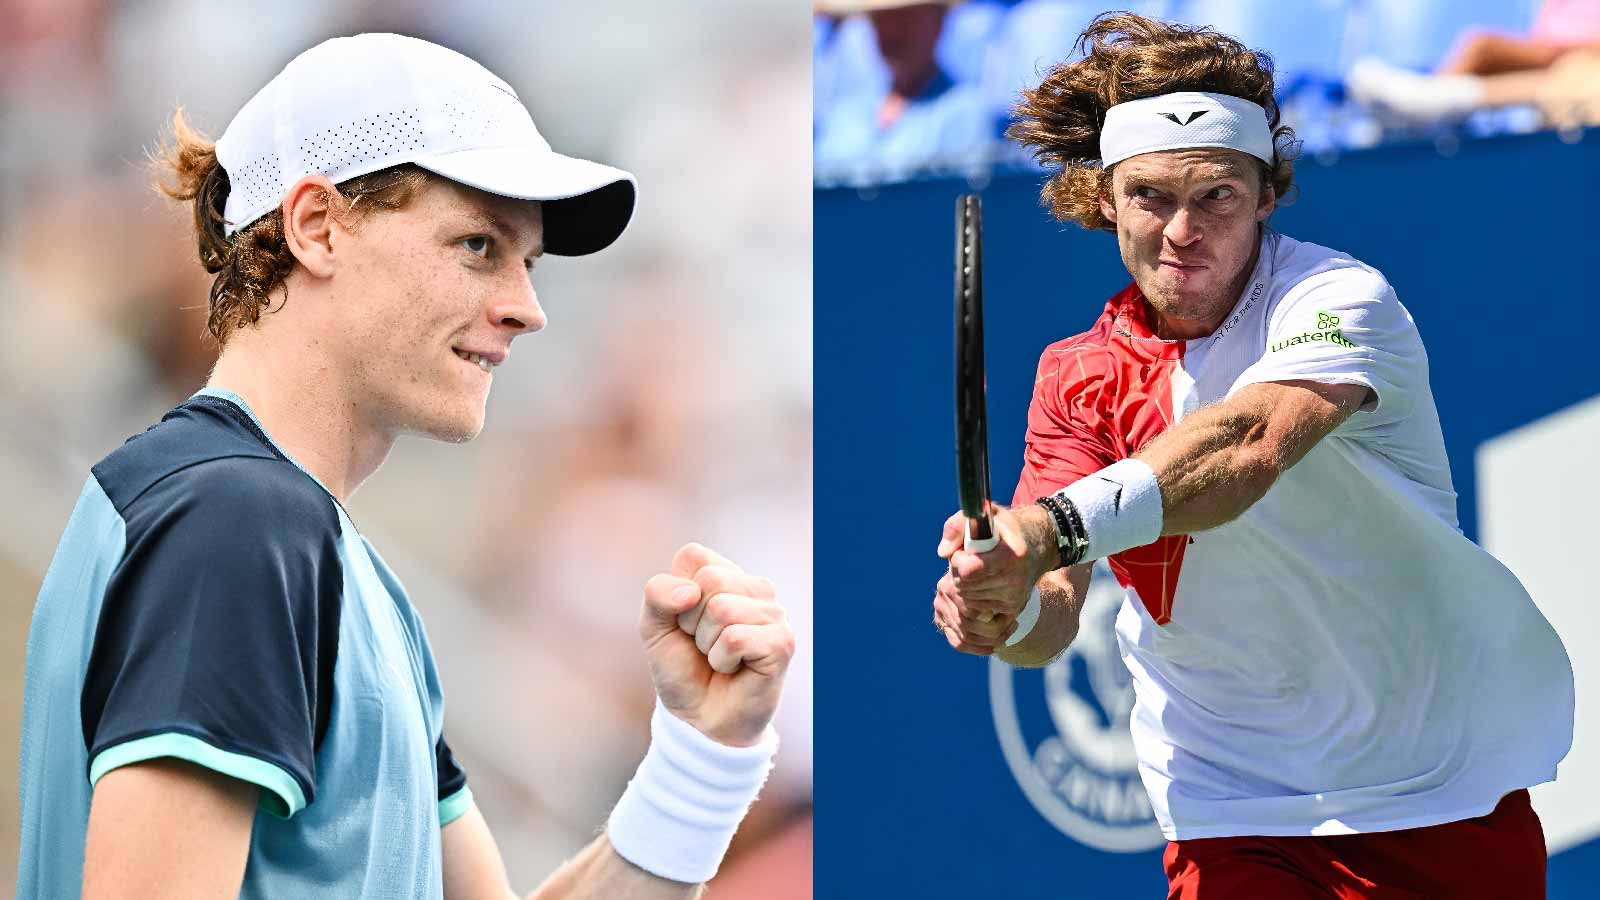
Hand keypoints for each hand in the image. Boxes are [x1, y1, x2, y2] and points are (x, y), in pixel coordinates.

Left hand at [640, 543, 793, 746]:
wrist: (698, 720)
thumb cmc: (682, 670)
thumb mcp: (654, 627)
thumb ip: (658, 594)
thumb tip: (692, 592)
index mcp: (728, 574)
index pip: (694, 556)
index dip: (676, 595)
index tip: (684, 623)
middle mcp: (756, 588)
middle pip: (710, 580)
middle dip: (691, 621)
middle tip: (702, 645)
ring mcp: (774, 614)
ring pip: (723, 609)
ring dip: (707, 644)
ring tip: (718, 659)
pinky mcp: (782, 643)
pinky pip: (735, 638)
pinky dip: (722, 660)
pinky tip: (733, 670)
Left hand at [932, 503, 1054, 655]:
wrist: (1033, 548)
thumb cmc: (1001, 530)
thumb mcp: (983, 515)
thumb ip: (957, 526)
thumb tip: (943, 552)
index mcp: (1013, 554)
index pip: (971, 570)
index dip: (959, 561)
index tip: (961, 553)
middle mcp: (1016, 579)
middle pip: (965, 587)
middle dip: (957, 574)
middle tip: (965, 563)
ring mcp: (1014, 598)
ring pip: (967, 601)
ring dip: (962, 587)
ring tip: (972, 573)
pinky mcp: (1010, 611)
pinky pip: (975, 612)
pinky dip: (968, 601)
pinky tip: (977, 587)